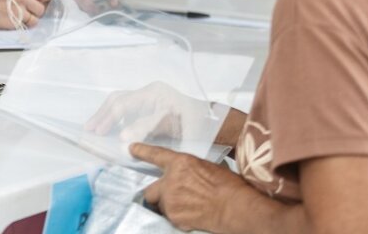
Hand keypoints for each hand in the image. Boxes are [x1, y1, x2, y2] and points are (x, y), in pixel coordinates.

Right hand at [0, 0, 51, 28]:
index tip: (33, 2)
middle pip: (42, 6)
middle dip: (35, 10)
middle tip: (25, 10)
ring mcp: (20, 8)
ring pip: (37, 18)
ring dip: (30, 19)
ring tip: (17, 16)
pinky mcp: (15, 20)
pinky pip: (28, 25)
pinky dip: (23, 25)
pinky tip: (13, 20)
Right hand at [85, 82, 218, 144]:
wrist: (211, 123)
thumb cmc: (196, 124)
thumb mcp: (174, 128)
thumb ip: (148, 130)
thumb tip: (123, 137)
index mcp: (156, 94)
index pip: (126, 105)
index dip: (113, 120)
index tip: (103, 134)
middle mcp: (149, 93)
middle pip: (120, 100)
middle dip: (104, 115)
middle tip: (90, 130)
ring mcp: (148, 98)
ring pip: (120, 102)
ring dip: (106, 115)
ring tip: (94, 129)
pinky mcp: (147, 106)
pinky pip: (125, 108)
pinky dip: (114, 117)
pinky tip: (107, 128)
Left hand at [130, 143, 251, 232]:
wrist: (235, 207)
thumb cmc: (229, 185)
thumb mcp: (207, 167)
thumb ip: (189, 171)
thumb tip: (187, 176)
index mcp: (181, 163)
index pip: (155, 155)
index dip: (142, 152)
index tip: (131, 149)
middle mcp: (170, 180)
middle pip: (150, 190)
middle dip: (156, 194)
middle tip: (170, 197)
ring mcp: (170, 200)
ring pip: (160, 206)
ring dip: (168, 207)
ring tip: (187, 208)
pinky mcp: (174, 217)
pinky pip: (170, 218)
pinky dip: (177, 218)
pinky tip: (192, 216)